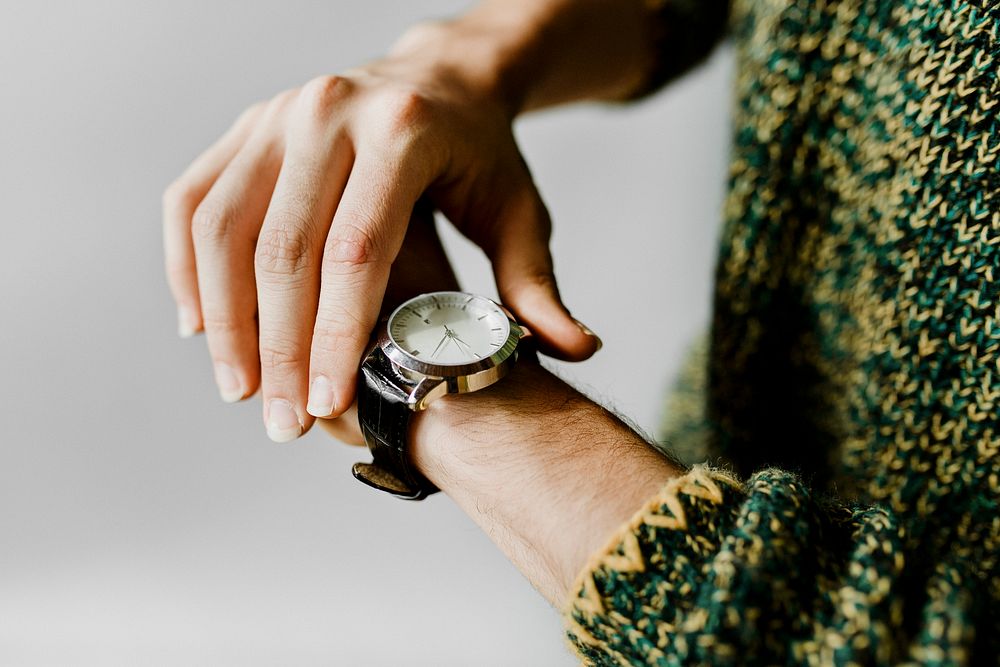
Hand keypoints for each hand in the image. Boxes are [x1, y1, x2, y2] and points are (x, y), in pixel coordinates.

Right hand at [162, 18, 600, 441]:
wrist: (438, 79)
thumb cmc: (480, 156)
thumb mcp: (518, 213)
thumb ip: (536, 285)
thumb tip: (579, 350)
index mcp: (405, 132)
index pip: (358, 250)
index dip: (337, 335)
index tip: (325, 404)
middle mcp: (330, 111)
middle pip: (284, 247)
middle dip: (279, 347)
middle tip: (279, 422)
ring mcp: (278, 112)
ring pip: (224, 226)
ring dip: (223, 318)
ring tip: (239, 390)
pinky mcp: (246, 124)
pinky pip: (194, 200)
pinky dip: (187, 266)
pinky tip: (200, 324)